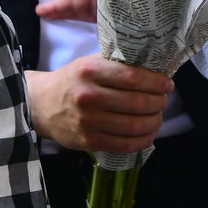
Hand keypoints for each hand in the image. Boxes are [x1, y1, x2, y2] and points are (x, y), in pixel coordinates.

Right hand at [26, 55, 170, 153]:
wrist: (40, 105)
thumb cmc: (72, 81)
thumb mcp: (88, 63)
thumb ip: (115, 64)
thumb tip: (152, 67)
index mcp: (90, 71)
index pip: (132, 77)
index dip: (156, 82)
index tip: (167, 84)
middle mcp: (89, 95)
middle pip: (137, 102)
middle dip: (158, 103)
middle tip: (163, 101)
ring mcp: (88, 121)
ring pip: (134, 125)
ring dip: (154, 122)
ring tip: (157, 117)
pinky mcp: (88, 141)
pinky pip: (124, 144)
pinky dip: (143, 140)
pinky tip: (148, 134)